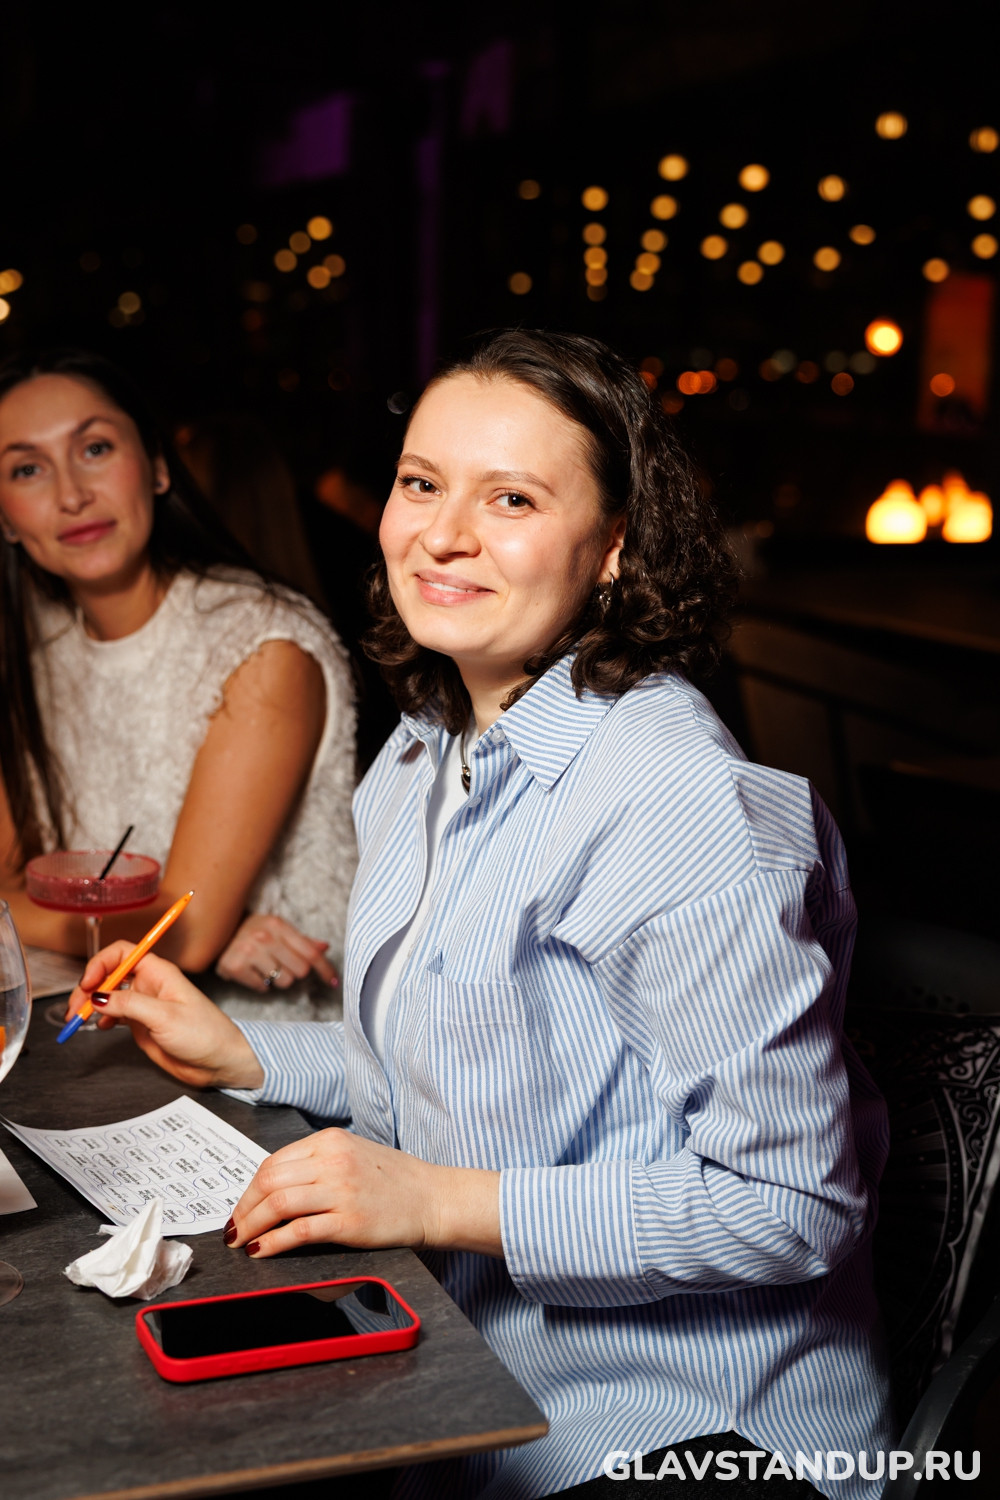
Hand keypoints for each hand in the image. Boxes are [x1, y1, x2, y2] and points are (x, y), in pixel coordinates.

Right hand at [67, 941, 264, 1089]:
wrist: (220, 1062)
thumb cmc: (205, 1034)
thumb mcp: (165, 1017)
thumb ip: (130, 1005)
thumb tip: (98, 996)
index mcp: (158, 972)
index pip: (121, 953)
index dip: (100, 963)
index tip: (87, 984)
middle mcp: (149, 984)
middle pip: (109, 974)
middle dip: (88, 988)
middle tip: (76, 1009)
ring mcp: (144, 1004)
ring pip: (108, 995)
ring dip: (90, 1005)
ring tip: (80, 1020)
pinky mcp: (141, 1023)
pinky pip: (113, 1014)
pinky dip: (101, 1019)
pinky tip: (98, 1027)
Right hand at [214, 913, 338, 991]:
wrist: (216, 932)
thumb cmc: (253, 931)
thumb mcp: (277, 929)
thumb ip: (302, 941)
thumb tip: (326, 947)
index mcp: (278, 925)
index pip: (310, 952)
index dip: (325, 970)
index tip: (334, 983)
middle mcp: (264, 936)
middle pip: (300, 971)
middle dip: (294, 972)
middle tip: (281, 964)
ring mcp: (247, 951)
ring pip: (283, 982)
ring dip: (277, 979)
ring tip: (264, 967)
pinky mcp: (234, 966)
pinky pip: (263, 988)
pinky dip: (260, 984)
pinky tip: (252, 972)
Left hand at [225, 1130, 501, 1258]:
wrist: (434, 1198)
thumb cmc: (395, 1180)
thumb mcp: (353, 1154)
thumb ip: (317, 1162)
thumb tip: (273, 1186)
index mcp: (330, 1140)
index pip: (273, 1162)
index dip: (248, 1189)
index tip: (241, 1209)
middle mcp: (333, 1160)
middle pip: (269, 1181)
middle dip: (243, 1209)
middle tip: (233, 1230)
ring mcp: (341, 1190)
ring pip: (278, 1204)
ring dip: (251, 1226)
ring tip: (242, 1243)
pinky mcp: (350, 1221)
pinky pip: (300, 1231)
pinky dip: (274, 1243)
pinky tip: (262, 1252)